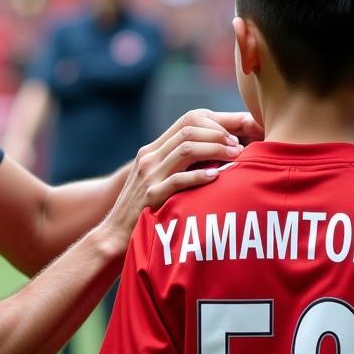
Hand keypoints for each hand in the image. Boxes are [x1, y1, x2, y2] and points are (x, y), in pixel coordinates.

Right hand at [103, 109, 260, 244]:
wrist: (113, 234)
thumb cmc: (143, 209)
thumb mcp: (159, 179)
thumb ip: (181, 165)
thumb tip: (218, 157)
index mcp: (154, 149)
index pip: (188, 119)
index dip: (218, 121)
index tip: (239, 131)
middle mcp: (150, 156)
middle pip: (189, 127)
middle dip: (220, 132)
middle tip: (240, 145)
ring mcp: (149, 175)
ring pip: (186, 148)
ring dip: (216, 149)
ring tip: (235, 157)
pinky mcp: (150, 196)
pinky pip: (178, 180)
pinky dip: (200, 176)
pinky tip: (216, 177)